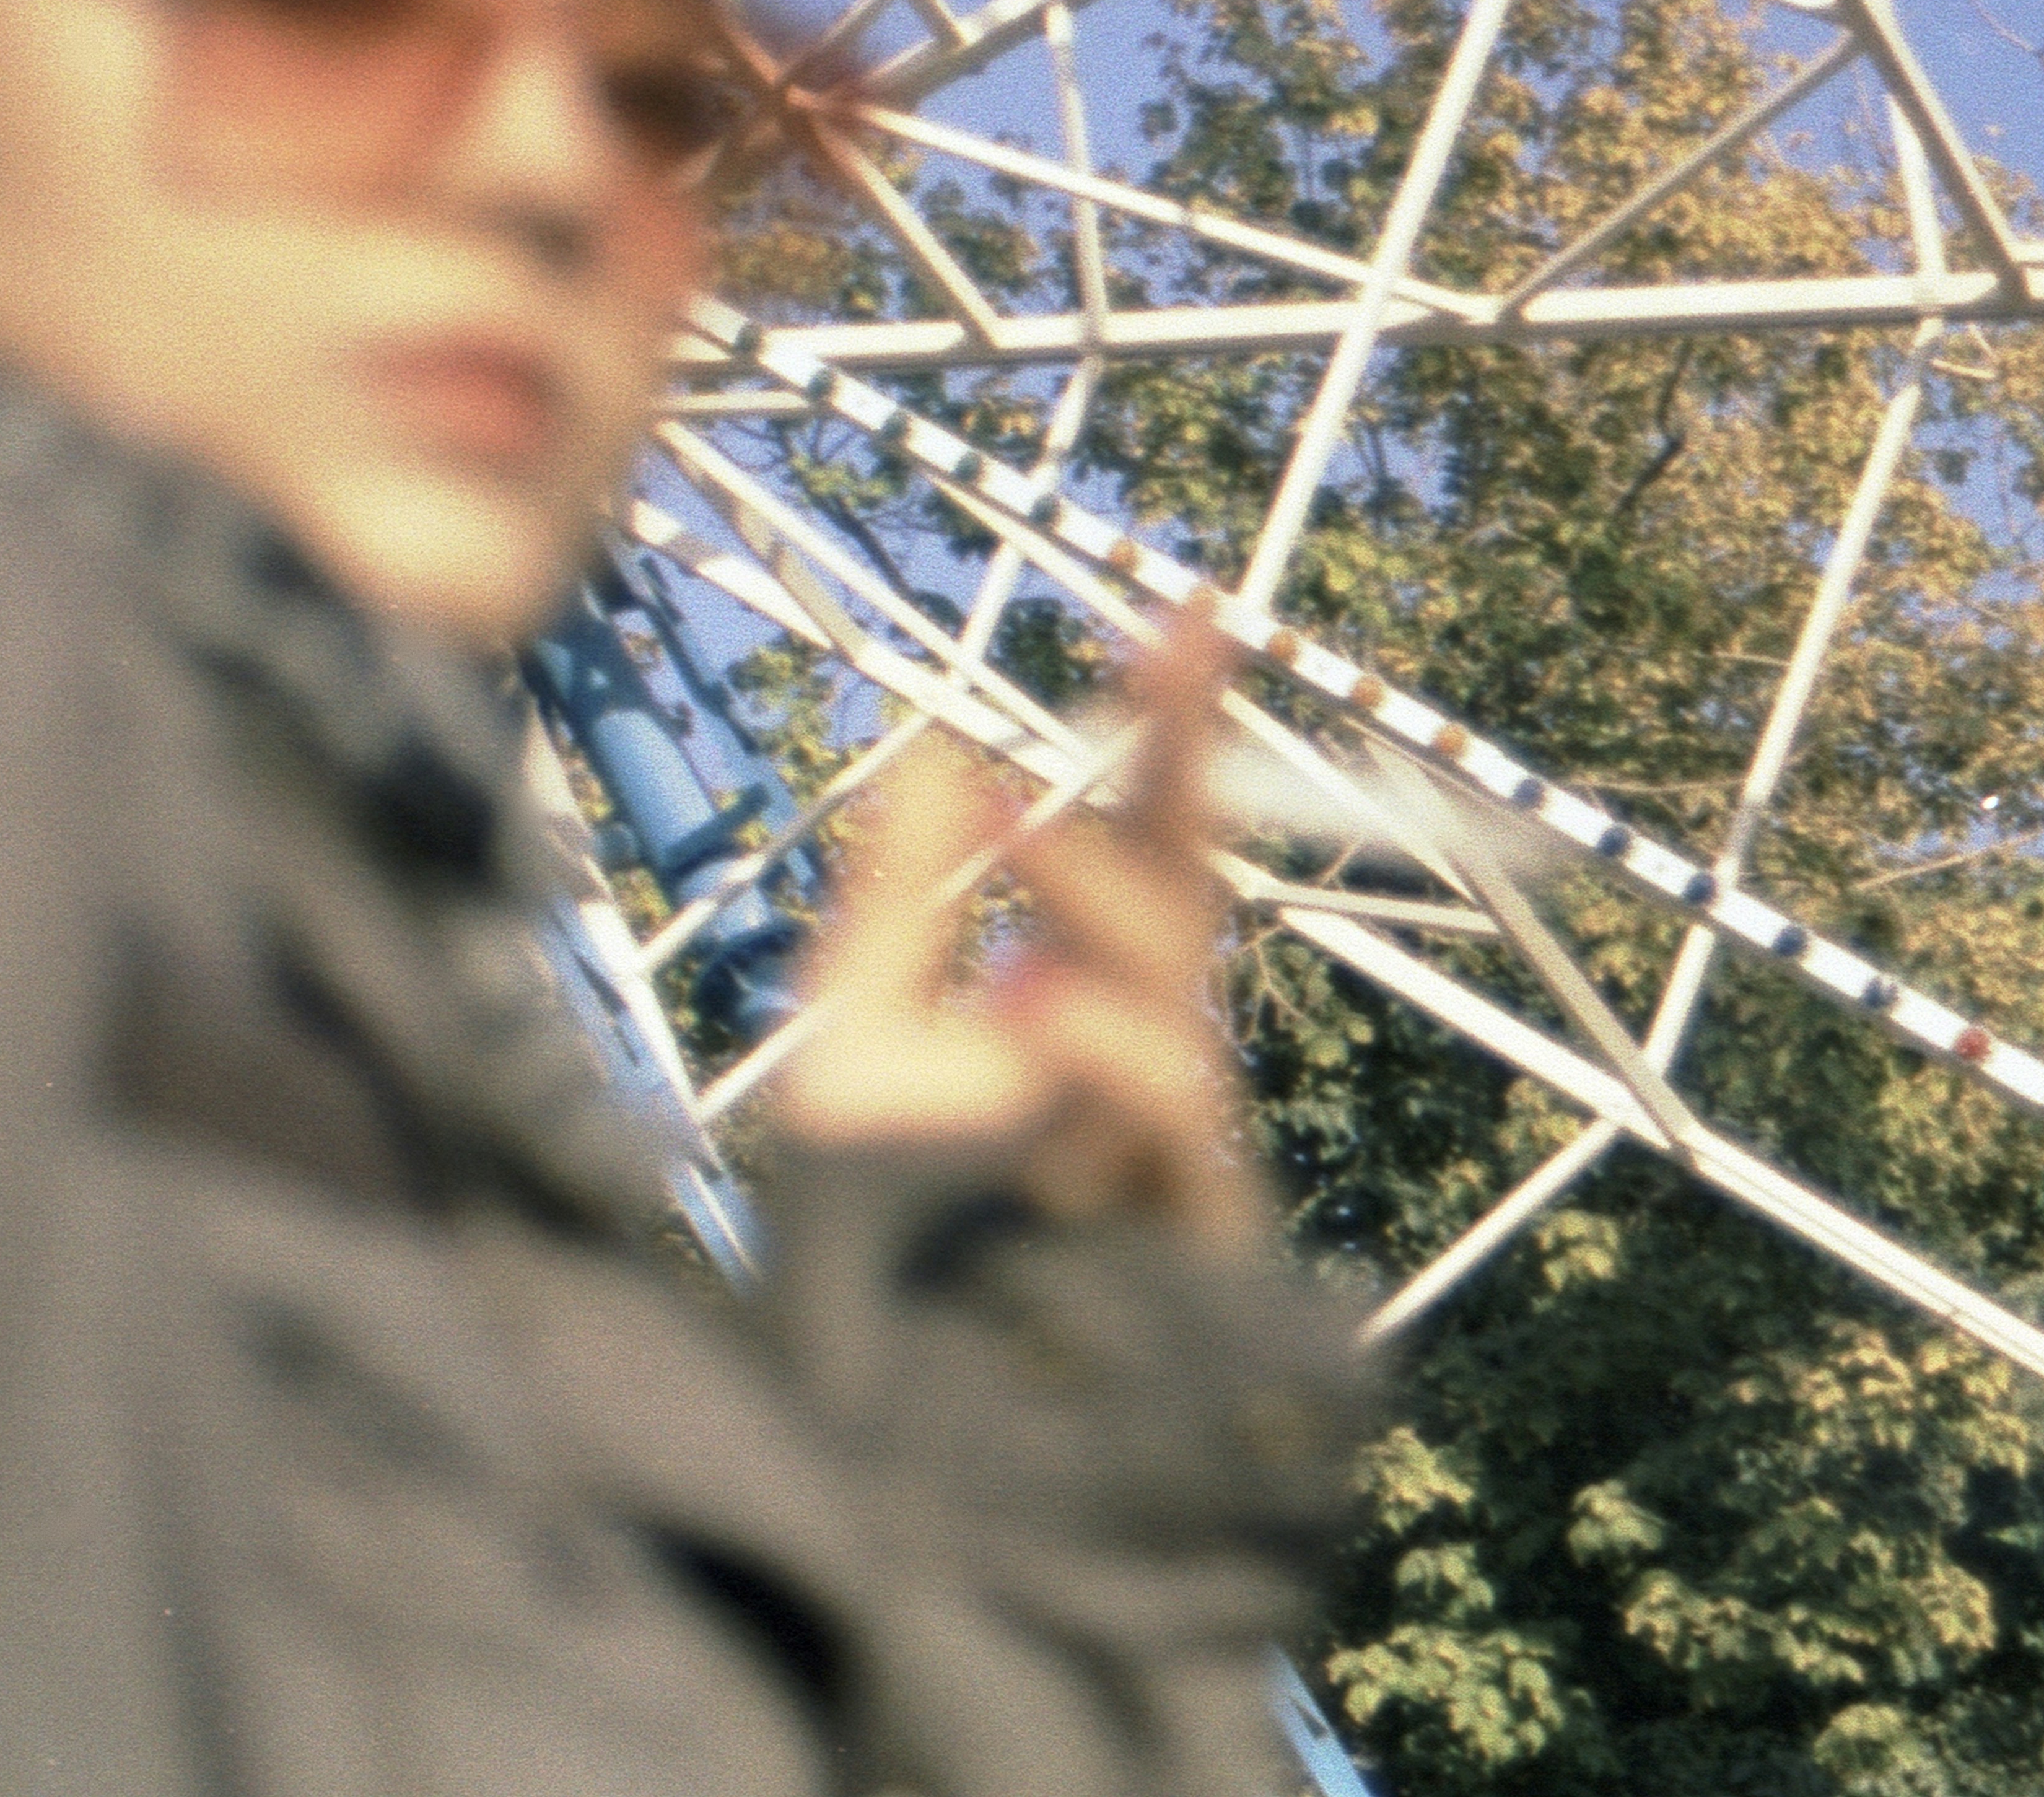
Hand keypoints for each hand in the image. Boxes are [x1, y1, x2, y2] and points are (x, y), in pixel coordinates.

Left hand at [772, 619, 1265, 1252]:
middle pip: (1187, 913)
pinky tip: (1025, 1000)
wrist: (878, 1435)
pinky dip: (1099, 1061)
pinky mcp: (1174, 1259)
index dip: (1168, 736)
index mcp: (1091, 1012)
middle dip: (1171, 777)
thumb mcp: (856, 1040)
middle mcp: (1150, 1080)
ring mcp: (1170, 1171)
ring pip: (1177, 1018)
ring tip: (1011, 824)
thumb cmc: (880, 1242)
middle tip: (1146, 657)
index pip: (1145, 851)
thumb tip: (928, 739)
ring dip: (1094, 914)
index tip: (1185, 608)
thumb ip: (893, 903)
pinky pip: (1166, 1145)